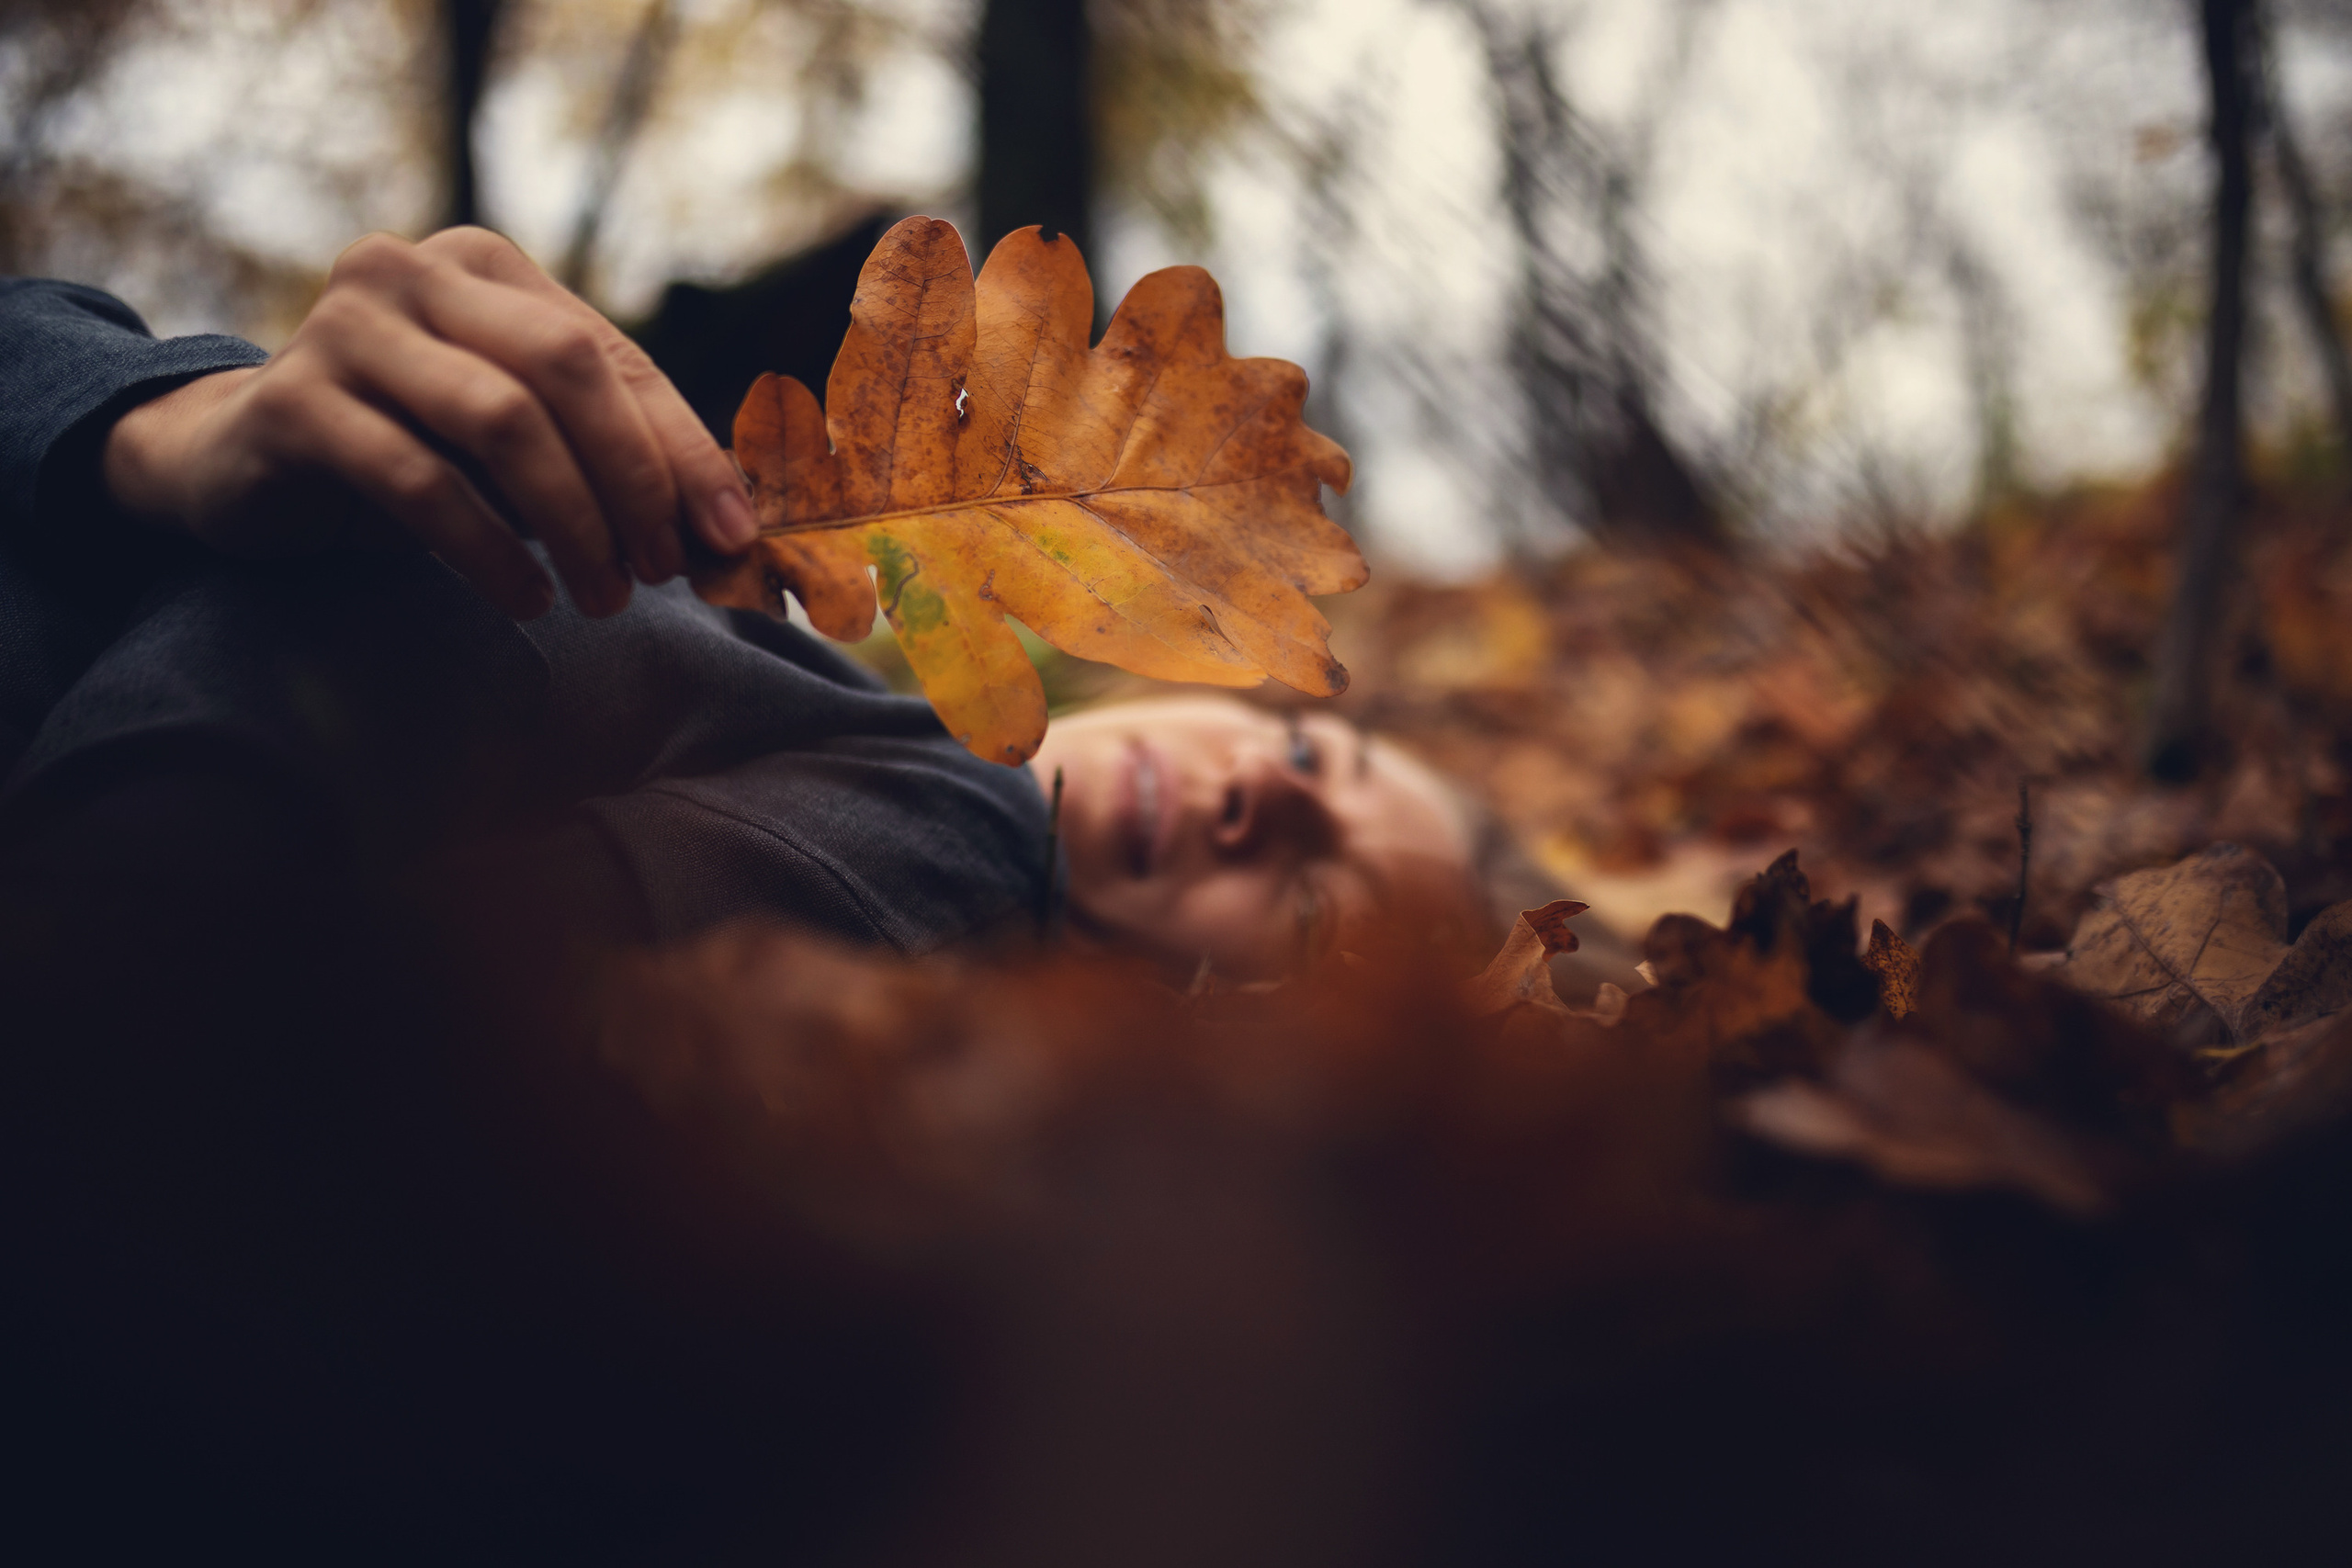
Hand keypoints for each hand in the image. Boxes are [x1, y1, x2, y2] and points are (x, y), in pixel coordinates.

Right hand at [102, 226, 758, 619]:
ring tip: (602, 597)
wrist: (241, 463)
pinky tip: (526, 601)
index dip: (684, 449)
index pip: (614, 358)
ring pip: (501, 420)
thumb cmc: (410, 452)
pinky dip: (489, 550)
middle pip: (565, 370)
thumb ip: (607, 465)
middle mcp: (413, 272)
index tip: (735, 535)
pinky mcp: (292, 402)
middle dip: (632, 479)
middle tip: (660, 571)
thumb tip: (729, 536)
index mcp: (488, 269)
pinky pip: (419, 479)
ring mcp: (345, 329)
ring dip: (570, 522)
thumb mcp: (517, 449)